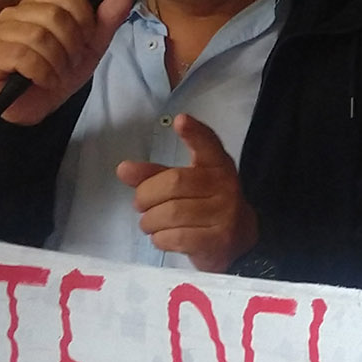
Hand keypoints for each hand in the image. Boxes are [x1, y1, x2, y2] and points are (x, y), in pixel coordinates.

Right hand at [0, 0, 131, 124]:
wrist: (39, 105)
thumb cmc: (60, 71)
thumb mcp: (91, 47)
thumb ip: (106, 22)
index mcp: (40, 3)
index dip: (85, 19)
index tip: (87, 42)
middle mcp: (16, 12)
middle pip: (54, 15)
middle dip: (72, 45)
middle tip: (71, 63)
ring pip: (38, 36)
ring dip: (58, 61)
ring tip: (59, 74)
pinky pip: (22, 56)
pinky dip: (42, 72)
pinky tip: (46, 81)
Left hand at [116, 114, 257, 273]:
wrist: (238, 240)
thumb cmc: (204, 206)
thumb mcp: (184, 186)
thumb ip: (154, 176)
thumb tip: (123, 169)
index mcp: (218, 166)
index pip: (208, 145)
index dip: (194, 133)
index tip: (180, 121)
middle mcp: (226, 185)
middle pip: (173, 183)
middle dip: (146, 196)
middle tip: (141, 205)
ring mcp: (225, 213)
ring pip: (170, 213)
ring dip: (150, 222)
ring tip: (151, 224)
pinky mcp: (218, 239)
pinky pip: (175, 237)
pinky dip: (160, 238)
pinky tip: (163, 237)